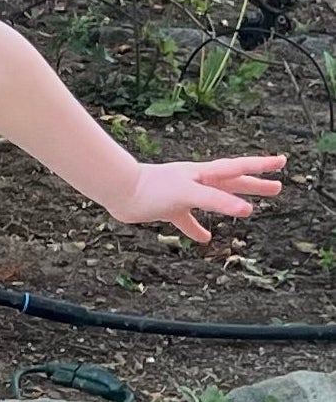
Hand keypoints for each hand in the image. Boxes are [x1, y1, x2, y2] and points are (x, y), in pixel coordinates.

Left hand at [103, 152, 286, 243]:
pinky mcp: (169, 209)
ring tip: (249, 211)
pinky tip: (204, 239)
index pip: (238, 168)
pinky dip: (197, 229)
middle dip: (254, 184)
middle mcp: (196, 182)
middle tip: (277, 188)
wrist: (119, 191)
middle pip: (231, 182)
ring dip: (231, 204)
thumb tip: (247, 210)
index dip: (260, 166)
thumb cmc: (152, 187)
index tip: (282, 163)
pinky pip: (187, 220)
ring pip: (214, 200)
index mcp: (204, 174)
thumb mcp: (189, 193)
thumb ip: (217, 202)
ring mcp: (183, 195)